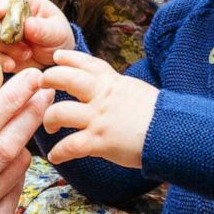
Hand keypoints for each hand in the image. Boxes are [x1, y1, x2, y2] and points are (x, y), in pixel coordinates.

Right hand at [0, 0, 74, 72]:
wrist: (55, 57)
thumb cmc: (58, 36)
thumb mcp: (57, 31)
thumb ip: (43, 28)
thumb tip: (28, 24)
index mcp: (21, 2)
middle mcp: (6, 15)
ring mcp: (0, 32)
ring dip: (4, 48)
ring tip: (26, 54)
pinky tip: (11, 65)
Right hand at [0, 64, 53, 213]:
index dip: (9, 100)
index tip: (31, 77)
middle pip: (0, 149)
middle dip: (27, 115)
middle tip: (45, 91)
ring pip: (13, 169)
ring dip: (26, 139)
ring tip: (29, 118)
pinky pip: (16, 189)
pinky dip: (21, 167)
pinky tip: (17, 154)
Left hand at [39, 50, 157, 168]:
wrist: (172, 132)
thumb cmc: (159, 115)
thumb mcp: (136, 91)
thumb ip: (118, 89)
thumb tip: (111, 89)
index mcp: (113, 83)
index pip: (87, 63)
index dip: (69, 58)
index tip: (57, 57)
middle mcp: (102, 97)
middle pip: (66, 79)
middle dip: (49, 79)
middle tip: (41, 85)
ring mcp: (98, 119)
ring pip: (60, 112)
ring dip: (49, 119)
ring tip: (49, 126)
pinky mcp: (99, 141)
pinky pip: (70, 146)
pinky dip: (59, 152)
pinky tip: (55, 156)